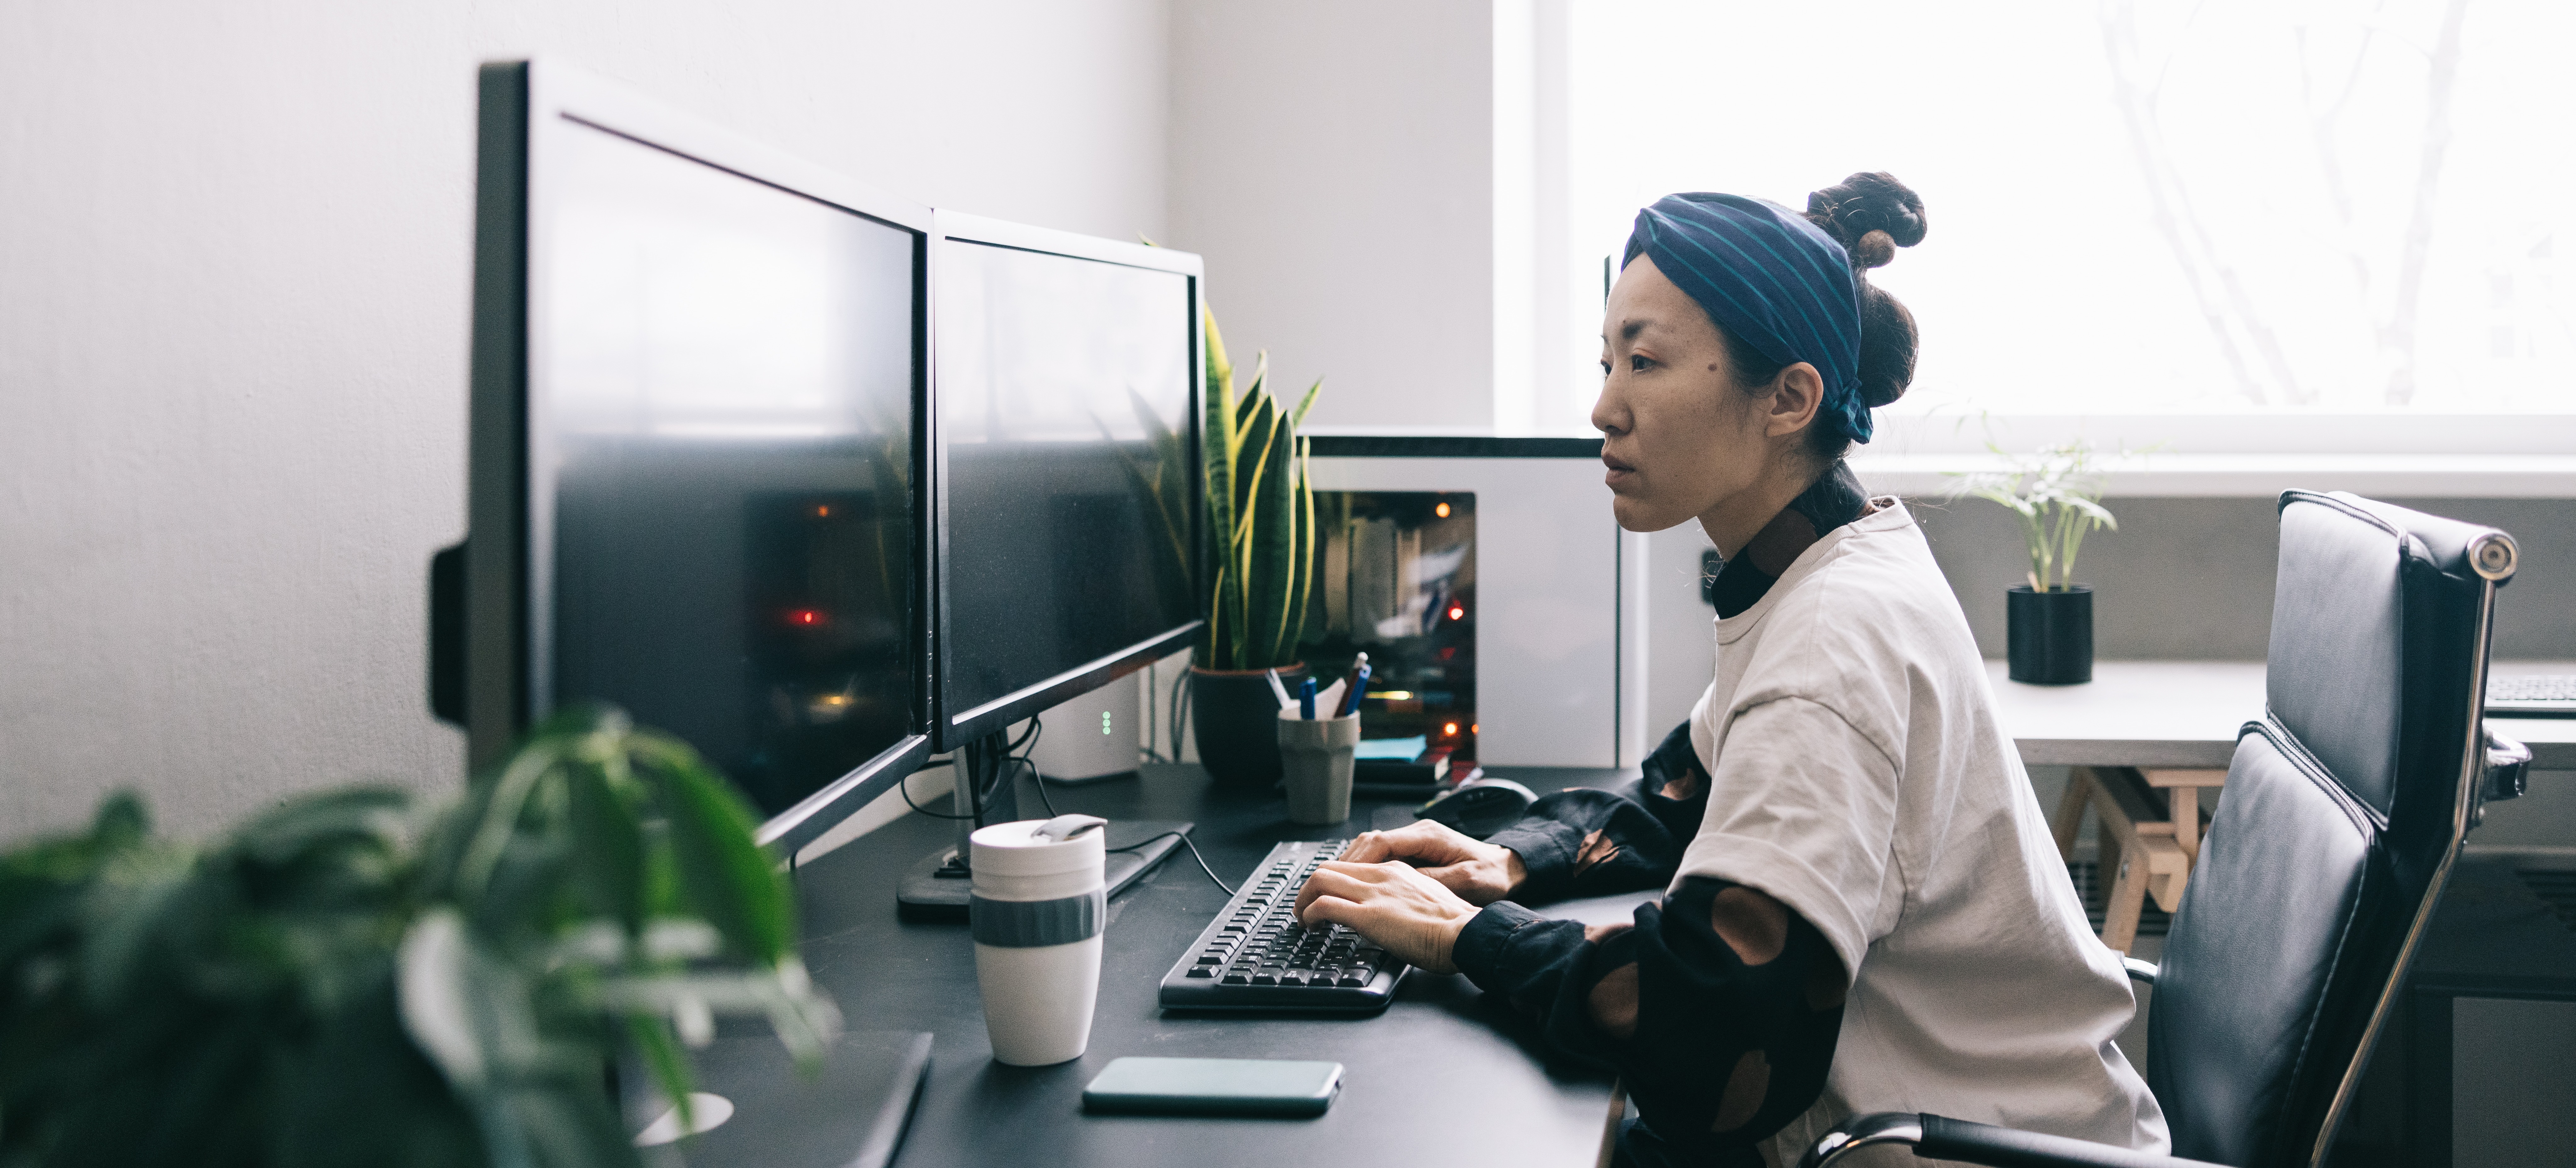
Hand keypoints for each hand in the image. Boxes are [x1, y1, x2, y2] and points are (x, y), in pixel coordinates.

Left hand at [1293, 860, 1480, 974]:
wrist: (1466, 933)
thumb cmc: (1455, 925)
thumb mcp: (1427, 900)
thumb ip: (1405, 899)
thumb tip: (1392, 913)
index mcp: (1397, 870)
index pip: (1353, 865)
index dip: (1332, 880)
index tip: (1326, 896)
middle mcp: (1382, 875)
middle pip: (1329, 868)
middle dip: (1309, 887)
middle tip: (1305, 907)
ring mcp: (1373, 893)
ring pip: (1320, 880)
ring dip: (1303, 899)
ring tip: (1302, 918)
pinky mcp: (1368, 915)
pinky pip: (1324, 905)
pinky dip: (1310, 914)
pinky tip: (1311, 926)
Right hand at [1335, 820, 1526, 906]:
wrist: (1511, 868)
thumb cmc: (1493, 876)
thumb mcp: (1465, 881)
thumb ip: (1432, 881)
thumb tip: (1399, 884)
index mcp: (1428, 837)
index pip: (1381, 842)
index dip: (1357, 861)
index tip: (1340, 878)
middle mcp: (1418, 834)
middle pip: (1370, 841)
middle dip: (1346, 863)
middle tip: (1324, 884)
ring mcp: (1416, 841)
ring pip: (1373, 846)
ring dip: (1353, 864)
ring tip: (1335, 885)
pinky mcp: (1417, 852)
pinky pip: (1383, 855)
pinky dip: (1366, 867)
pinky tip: (1358, 883)